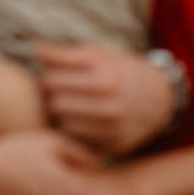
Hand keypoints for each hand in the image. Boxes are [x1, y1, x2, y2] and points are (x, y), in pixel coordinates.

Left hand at [36, 42, 174, 155]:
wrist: (159, 98)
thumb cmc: (120, 70)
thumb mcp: (97, 54)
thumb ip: (63, 54)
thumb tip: (34, 48)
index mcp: (103, 76)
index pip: (51, 80)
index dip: (48, 77)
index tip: (54, 76)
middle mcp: (110, 104)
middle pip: (55, 103)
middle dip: (53, 97)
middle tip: (60, 93)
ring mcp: (114, 128)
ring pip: (64, 124)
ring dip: (63, 116)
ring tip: (71, 106)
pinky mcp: (116, 146)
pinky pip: (81, 141)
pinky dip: (78, 132)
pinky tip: (84, 121)